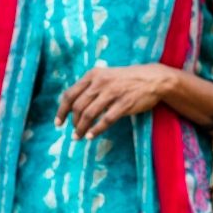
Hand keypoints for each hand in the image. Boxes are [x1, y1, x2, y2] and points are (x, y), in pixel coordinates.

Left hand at [56, 64, 178, 138]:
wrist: (154, 79)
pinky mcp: (124, 104)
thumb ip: (90, 86)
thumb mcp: (106, 75)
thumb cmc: (127, 79)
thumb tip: (72, 104)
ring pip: (89, 114)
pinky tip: (91, 136)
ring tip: (79, 137)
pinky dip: (96, 130)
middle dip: (72, 122)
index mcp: (93, 75)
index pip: (69, 94)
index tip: (58, 123)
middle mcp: (100, 82)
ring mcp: (112, 93)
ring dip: (81, 129)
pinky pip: (105, 120)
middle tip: (73, 132)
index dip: (61, 110)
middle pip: (77, 106)